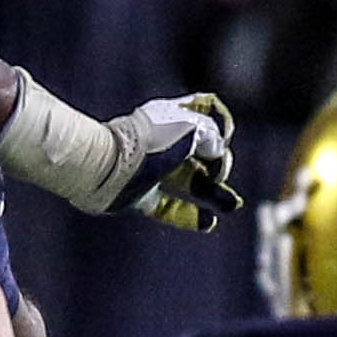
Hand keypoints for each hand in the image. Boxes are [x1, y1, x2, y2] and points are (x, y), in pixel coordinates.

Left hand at [95, 93, 239, 230]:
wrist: (104, 167)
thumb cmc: (148, 143)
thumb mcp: (190, 129)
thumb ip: (212, 138)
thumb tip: (219, 155)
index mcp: (170, 117)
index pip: (203, 113)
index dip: (221, 124)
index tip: (225, 136)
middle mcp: (161, 142)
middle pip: (199, 153)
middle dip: (218, 165)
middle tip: (223, 176)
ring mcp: (150, 170)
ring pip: (188, 181)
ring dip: (212, 193)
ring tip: (232, 205)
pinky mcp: (140, 196)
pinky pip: (170, 207)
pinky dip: (190, 216)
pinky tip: (208, 222)